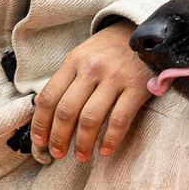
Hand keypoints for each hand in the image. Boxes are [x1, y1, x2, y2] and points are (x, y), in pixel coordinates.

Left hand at [30, 21, 156, 163]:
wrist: (148, 32)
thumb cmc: (111, 49)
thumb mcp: (84, 55)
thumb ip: (68, 79)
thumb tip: (44, 109)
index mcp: (74, 61)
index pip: (49, 97)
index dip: (41, 123)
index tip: (40, 141)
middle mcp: (91, 68)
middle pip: (67, 110)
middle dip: (59, 137)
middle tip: (57, 154)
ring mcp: (114, 78)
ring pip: (90, 118)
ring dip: (83, 143)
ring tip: (81, 156)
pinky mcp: (137, 86)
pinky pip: (119, 119)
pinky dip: (111, 139)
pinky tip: (105, 150)